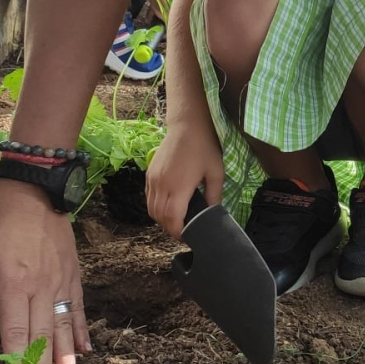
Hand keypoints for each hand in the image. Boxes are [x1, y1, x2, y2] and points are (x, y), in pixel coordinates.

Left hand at [0, 181, 88, 363]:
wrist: (35, 192)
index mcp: (13, 284)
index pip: (16, 333)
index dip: (17, 363)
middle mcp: (41, 288)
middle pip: (43, 337)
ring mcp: (60, 284)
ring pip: (63, 328)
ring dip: (66, 359)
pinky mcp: (73, 278)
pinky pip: (77, 310)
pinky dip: (79, 332)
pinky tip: (83, 352)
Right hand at [146, 122, 224, 239]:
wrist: (187, 126)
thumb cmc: (204, 148)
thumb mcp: (216, 173)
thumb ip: (214, 195)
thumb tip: (213, 213)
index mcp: (179, 187)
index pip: (172, 219)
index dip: (177, 232)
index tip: (187, 236)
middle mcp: (162, 185)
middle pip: (160, 217)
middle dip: (170, 228)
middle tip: (183, 232)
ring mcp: (153, 179)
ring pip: (151, 208)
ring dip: (161, 219)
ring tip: (176, 222)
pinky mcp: (149, 174)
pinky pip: (148, 197)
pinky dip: (155, 207)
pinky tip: (167, 208)